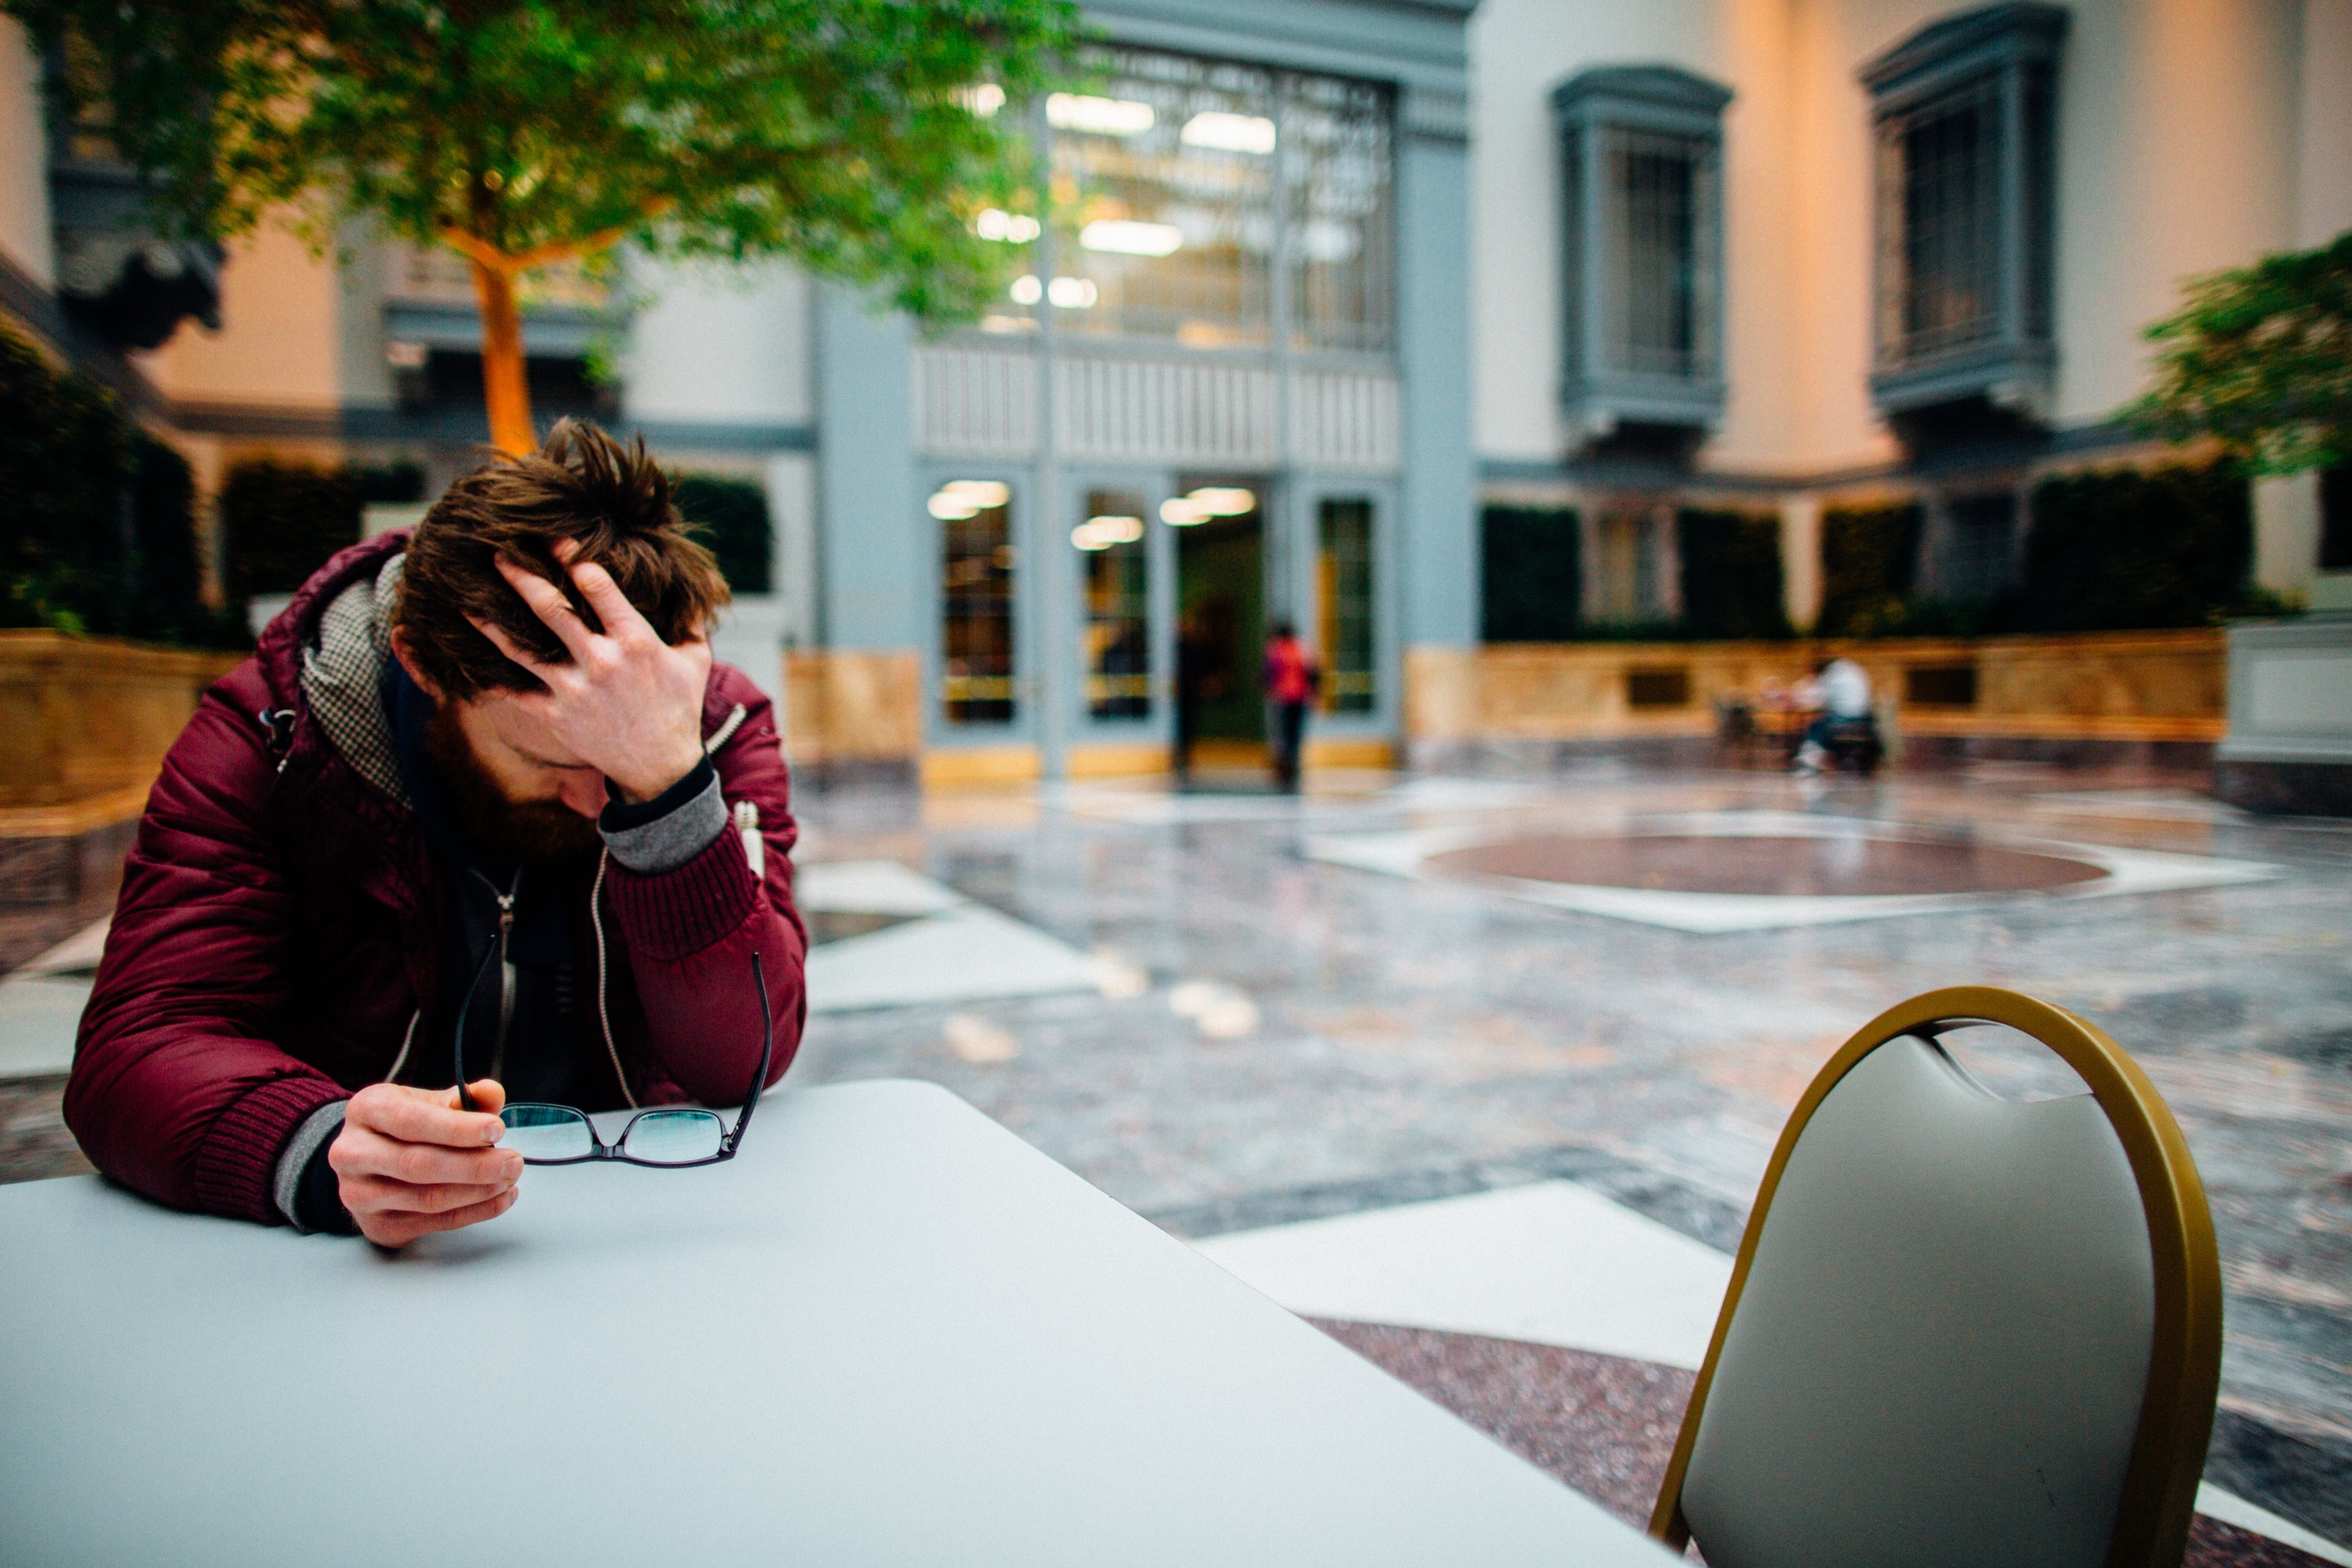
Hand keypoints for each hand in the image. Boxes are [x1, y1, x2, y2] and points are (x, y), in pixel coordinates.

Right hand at [329, 1080, 521, 1247]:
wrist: (365, 1160)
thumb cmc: (402, 1125)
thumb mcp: (427, 1101)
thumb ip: (464, 1098)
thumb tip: (491, 1093)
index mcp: (366, 1110)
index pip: (411, 1121)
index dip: (457, 1128)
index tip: (497, 1129)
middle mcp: (352, 1153)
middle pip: (419, 1164)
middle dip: (475, 1165)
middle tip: (513, 1162)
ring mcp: (359, 1194)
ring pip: (427, 1198)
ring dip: (478, 1192)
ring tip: (509, 1179)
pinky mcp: (376, 1225)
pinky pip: (434, 1223)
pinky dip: (475, 1212)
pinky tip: (500, 1198)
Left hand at [473, 540, 712, 801]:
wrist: (661, 767)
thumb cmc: (680, 707)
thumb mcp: (696, 660)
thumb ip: (691, 620)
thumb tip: (694, 584)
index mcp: (636, 641)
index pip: (597, 587)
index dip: (572, 557)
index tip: (553, 538)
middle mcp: (601, 662)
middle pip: (551, 608)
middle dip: (522, 576)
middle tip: (500, 552)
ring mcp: (574, 690)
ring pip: (521, 648)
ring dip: (490, 621)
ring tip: (467, 600)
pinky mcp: (555, 716)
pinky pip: (514, 691)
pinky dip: (490, 675)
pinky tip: (467, 657)